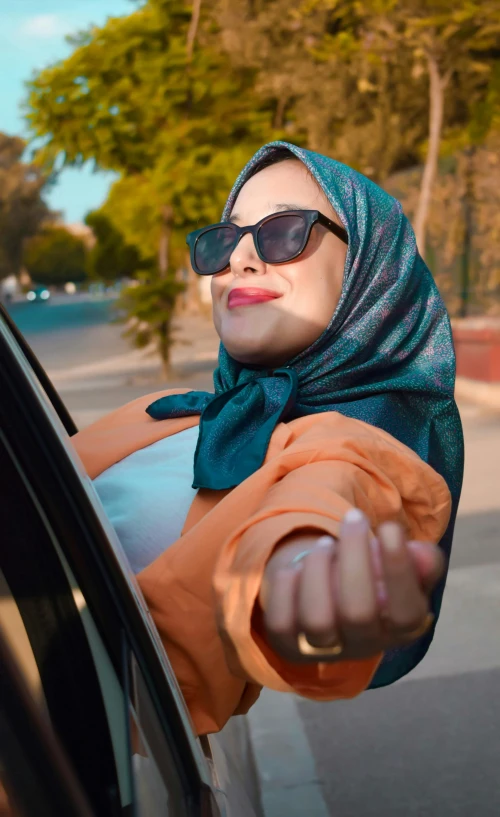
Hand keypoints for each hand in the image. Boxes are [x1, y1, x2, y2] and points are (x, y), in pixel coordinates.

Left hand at [259, 509, 444, 662]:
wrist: (333, 596)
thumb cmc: (377, 577)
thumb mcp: (405, 566)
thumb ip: (421, 561)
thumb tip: (421, 555)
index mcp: (401, 629)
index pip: (406, 612)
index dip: (398, 570)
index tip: (389, 527)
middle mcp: (364, 645)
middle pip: (358, 612)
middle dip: (354, 556)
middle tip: (354, 518)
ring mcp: (324, 649)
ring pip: (317, 620)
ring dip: (319, 569)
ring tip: (325, 544)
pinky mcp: (288, 644)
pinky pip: (280, 623)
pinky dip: (286, 587)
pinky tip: (296, 569)